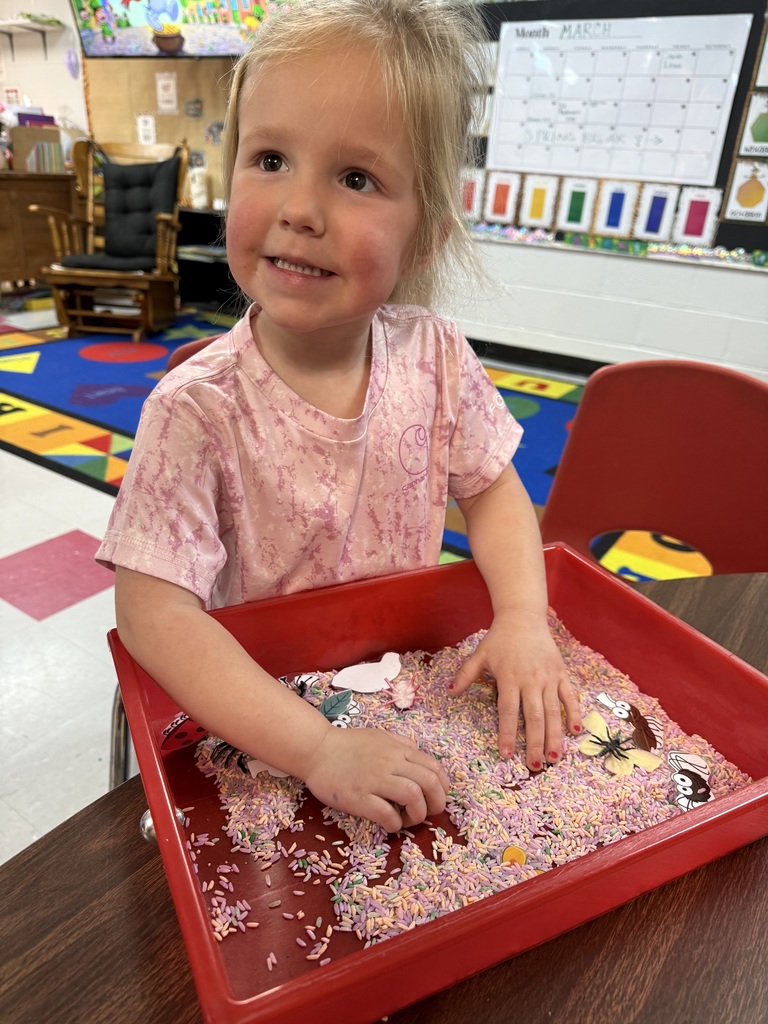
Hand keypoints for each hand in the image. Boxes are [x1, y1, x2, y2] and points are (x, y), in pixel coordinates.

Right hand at [303, 727, 449, 832]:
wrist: (316, 750)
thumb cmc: (347, 745)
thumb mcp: (380, 737)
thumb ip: (402, 746)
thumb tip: (420, 758)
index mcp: (398, 749)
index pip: (434, 767)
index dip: (443, 787)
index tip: (438, 798)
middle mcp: (390, 762)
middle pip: (430, 783)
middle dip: (437, 803)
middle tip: (427, 813)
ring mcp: (374, 779)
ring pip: (413, 796)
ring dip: (417, 814)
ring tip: (407, 820)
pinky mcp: (358, 797)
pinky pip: (387, 813)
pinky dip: (395, 824)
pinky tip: (390, 824)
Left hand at [449, 615, 580, 770]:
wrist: (524, 617)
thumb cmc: (499, 638)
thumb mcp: (479, 654)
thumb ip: (466, 674)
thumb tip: (450, 692)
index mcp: (509, 678)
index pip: (508, 711)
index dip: (507, 734)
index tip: (506, 755)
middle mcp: (531, 680)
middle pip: (533, 717)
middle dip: (534, 743)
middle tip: (534, 766)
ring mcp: (548, 678)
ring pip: (553, 712)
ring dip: (554, 736)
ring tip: (554, 758)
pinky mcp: (561, 674)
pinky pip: (569, 697)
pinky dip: (574, 714)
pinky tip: (575, 732)